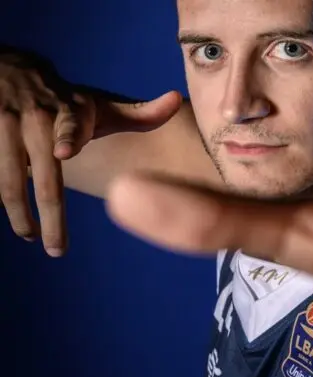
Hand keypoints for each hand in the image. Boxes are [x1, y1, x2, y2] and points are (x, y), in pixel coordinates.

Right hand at [0, 49, 181, 255]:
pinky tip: (13, 219)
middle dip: (50, 216)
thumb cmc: (68, 99)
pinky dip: (1, 201)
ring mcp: (3, 127)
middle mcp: (36, 118)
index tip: (63, 151)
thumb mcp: (101, 104)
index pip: (70, 123)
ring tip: (32, 237)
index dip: (67, 135)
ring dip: (20, 215)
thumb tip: (177, 99)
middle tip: (57, 250)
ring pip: (8, 179)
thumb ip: (139, 112)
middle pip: (44, 175)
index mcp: (70, 110)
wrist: (12, 71)